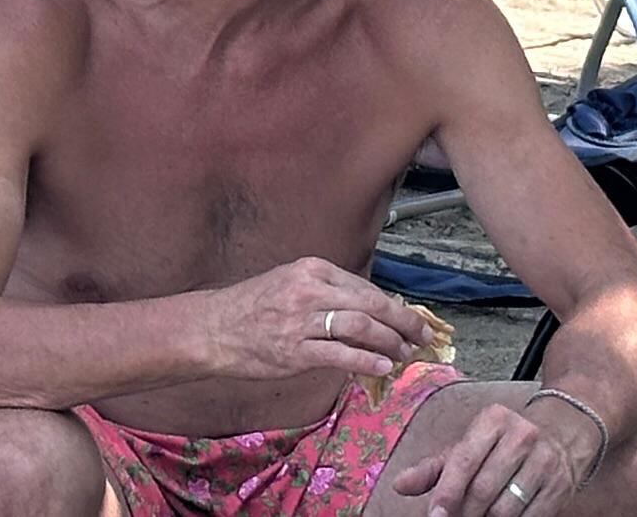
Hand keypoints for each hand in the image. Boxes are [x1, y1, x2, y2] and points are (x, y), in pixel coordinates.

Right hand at [198, 255, 425, 381]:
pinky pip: (341, 354)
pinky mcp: (295, 351)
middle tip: (422, 337)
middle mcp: (310, 290)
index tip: (412, 319)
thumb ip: (328, 292)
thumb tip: (370, 309)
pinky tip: (384, 366)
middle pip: (371, 305)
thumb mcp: (291, 282)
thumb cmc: (253, 307)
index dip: (395, 306)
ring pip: (361, 328)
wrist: (214, 328)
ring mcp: (302, 321)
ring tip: (406, 353)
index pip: (366, 288)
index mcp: (312, 270)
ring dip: (391, 342)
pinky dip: (367, 361)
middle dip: (403, 322)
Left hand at [382, 389, 594, 516]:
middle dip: (466, 513)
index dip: (447, 493)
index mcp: (492, 420)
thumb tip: (399, 485)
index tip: (436, 516)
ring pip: (506, 508)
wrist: (566, 429)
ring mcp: (544, 461)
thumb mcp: (470, 443)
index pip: (464, 460)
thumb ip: (434, 467)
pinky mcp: (560, 485)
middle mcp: (521, 436)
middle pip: (483, 489)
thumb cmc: (507, 440)